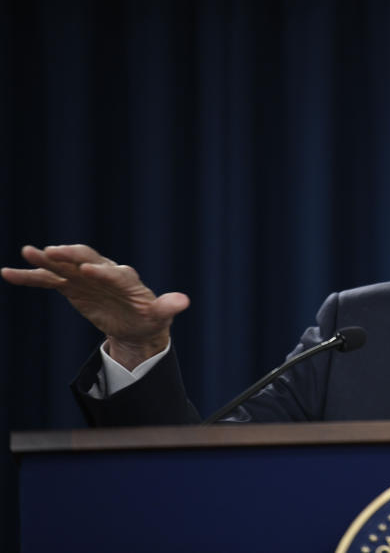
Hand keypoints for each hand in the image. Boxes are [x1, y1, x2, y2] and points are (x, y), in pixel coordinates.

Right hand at [2, 244, 189, 368]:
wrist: (136, 325)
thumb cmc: (150, 319)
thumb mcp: (160, 316)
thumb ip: (168, 308)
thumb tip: (184, 302)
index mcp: (128, 280)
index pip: (115, 272)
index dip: (102, 271)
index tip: (87, 269)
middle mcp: (105, 272)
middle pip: (87, 258)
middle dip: (72, 254)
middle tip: (54, 251)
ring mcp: (86, 277)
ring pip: (64, 265)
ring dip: (47, 260)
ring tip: (27, 252)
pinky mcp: (72, 286)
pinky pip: (48, 279)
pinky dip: (30, 276)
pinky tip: (7, 272)